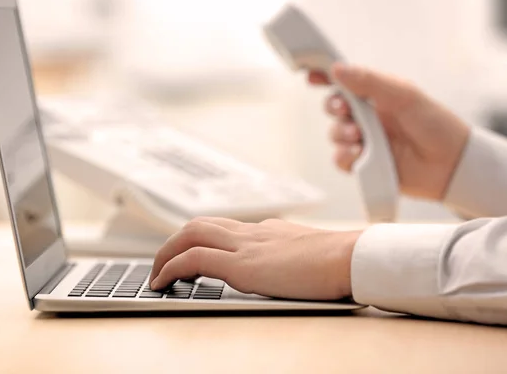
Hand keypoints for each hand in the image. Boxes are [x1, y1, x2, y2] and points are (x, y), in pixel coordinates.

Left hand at [149, 217, 360, 300]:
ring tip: (156, 274)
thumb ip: (292, 255)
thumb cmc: (340, 261)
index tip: (190, 253)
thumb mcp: (310, 253)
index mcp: (267, 231)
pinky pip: (193, 259)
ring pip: (190, 235)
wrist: (351, 257)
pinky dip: (171, 268)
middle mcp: (251, 233)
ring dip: (166, 252)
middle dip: (175, 242)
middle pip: (200, 225)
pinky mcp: (242, 265)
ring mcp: (245, 246)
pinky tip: (162, 282)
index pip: (224, 228)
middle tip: (163, 263)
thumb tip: (288, 265)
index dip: (201, 239)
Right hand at [308, 64, 469, 200]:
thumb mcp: (403, 95)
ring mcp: (364, 141)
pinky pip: (341, 159)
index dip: (326, 78)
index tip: (313, 75)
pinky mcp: (364, 164)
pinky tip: (358, 153)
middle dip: (333, 107)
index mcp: (376, 97)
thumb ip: (369, 81)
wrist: (450, 163)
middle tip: (343, 109)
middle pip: (333, 108)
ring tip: (359, 136)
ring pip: (334, 134)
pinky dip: (344, 156)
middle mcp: (367, 118)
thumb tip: (337, 69)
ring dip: (341, 133)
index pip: (345, 83)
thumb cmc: (434, 124)